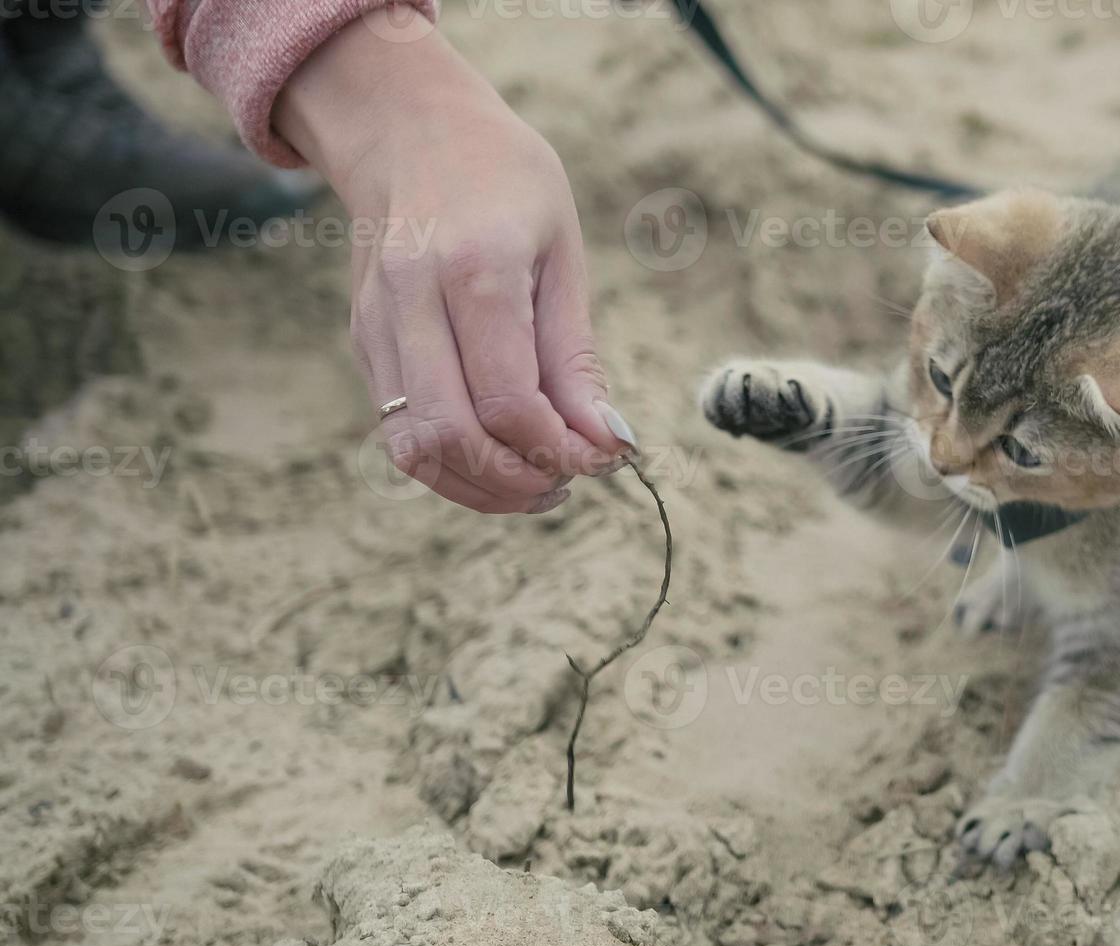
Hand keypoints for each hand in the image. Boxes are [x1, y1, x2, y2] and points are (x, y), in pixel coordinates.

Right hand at [275, 7, 635, 513]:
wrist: (410, 131)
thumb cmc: (506, 183)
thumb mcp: (563, 253)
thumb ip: (575, 356)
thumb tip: (605, 442)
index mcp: (475, 269)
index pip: (508, 400)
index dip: (558, 450)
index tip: (603, 459)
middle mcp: (411, 301)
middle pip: (452, 434)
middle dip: (517, 482)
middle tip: (568, 483)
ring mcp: (375, 326)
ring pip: (414, 447)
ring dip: (479, 488)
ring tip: (535, 484)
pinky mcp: (361, 344)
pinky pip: (399, 431)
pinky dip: (450, 465)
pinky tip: (497, 459)